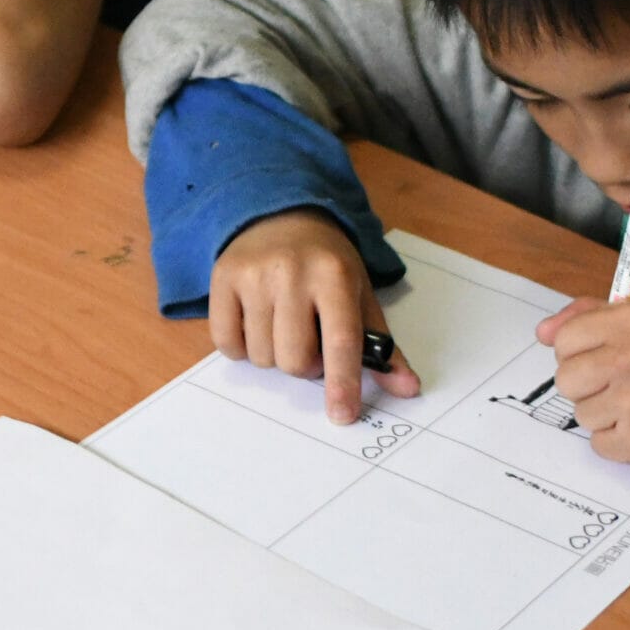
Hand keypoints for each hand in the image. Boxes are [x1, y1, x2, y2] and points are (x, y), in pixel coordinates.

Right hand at [212, 211, 420, 423]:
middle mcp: (292, 273)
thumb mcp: (360, 293)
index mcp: (335, 276)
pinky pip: (227, 344)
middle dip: (303, 366)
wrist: (280, 214)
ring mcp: (254, 275)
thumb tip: (407, 389)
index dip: (342, 383)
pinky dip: (241, 347)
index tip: (343, 415)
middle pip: (294, 360)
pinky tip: (254, 322)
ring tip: (281, 325)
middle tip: (308, 342)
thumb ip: (382, 345)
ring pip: (261, 357)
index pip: (341, 341)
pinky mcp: (223, 278)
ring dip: (273, 355)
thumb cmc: (326, 263)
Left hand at [536, 297, 629, 469]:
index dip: (579, 350)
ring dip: (606, 415)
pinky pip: (598, 444)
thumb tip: (543, 333)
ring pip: (581, 414)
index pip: (564, 339)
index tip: (604, 356)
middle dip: (588, 385)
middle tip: (625, 385)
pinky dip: (620, 442)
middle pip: (565, 379)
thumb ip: (595, 317)